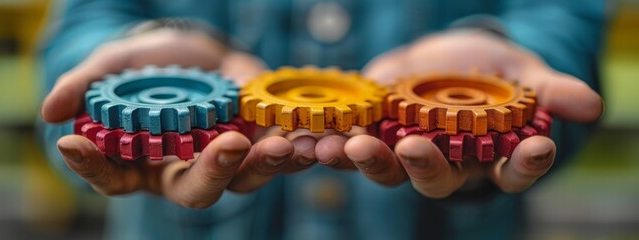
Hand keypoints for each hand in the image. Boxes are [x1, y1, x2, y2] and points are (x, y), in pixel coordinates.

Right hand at [42, 29, 314, 207]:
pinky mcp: (259, 139)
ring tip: (282, 145)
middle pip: (195, 190)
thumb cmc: (149, 65)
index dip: (93, 165)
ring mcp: (224, 157)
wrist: (196, 51)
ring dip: (265, 165)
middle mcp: (184, 169)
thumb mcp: (115, 68)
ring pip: (245, 177)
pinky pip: (280, 153)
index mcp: (142, 162)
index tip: (76, 144)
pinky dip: (296, 148)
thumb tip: (50, 111)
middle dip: (213, 172)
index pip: (111, 177)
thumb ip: (87, 87)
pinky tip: (309, 138)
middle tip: (230, 146)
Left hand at [345, 30, 602, 197]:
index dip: (525, 163)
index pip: (512, 170)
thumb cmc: (492, 73)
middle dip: (425, 165)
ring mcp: (405, 150)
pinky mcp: (374, 131)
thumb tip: (590, 106)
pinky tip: (315, 139)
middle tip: (414, 148)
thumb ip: (548, 92)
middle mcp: (445, 163)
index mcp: (487, 156)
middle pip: (436, 178)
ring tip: (344, 148)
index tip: (537, 147)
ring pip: (386, 167)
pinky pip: (351, 141)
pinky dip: (333, 141)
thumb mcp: (522, 76)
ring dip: (365, 159)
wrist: (448, 60)